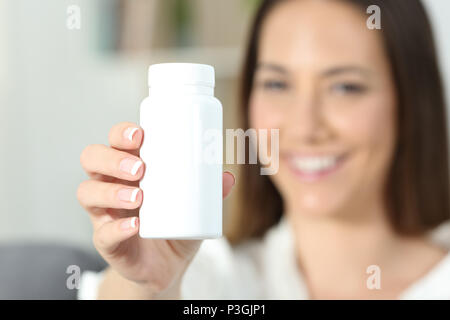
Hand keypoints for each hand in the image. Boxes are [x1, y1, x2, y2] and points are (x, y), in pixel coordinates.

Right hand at [77, 121, 234, 296]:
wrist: (167, 266)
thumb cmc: (176, 225)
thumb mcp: (195, 206)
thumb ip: (210, 192)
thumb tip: (228, 177)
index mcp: (129, 168)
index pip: (115, 141)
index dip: (121, 133)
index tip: (141, 134)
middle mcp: (110, 184)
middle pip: (93, 159)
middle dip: (112, 158)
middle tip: (140, 167)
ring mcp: (104, 213)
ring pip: (88, 192)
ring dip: (111, 191)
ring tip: (139, 196)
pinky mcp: (106, 241)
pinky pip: (102, 233)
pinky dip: (117, 228)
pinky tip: (135, 226)